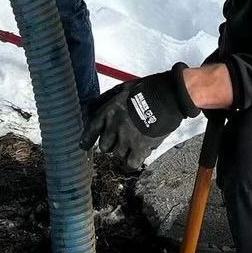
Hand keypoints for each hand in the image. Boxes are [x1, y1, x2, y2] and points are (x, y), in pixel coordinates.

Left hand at [80, 65, 199, 171]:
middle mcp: (113, 127)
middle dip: (111, 143)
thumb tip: (88, 109)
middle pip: (104, 146)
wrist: (167, 95)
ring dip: (124, 150)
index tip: (84, 145)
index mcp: (108, 112)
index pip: (90, 131)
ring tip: (135, 141)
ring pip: (118, 154)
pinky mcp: (140, 148)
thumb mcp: (121, 90)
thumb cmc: (146, 90)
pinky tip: (136, 158)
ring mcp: (126, 139)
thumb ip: (103, 101)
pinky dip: (131, 162)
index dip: (86, 140)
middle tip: (121, 138)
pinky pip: (130, 163)